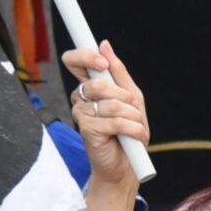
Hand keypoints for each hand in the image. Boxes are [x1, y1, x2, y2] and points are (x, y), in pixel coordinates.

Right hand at [60, 40, 149, 197]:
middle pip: (97, 83)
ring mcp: (82, 115)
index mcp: (90, 86)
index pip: (75, 61)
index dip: (85, 56)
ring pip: (110, 103)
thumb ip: (118, 72)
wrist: (127, 166)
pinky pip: (114, 121)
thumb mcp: (132, 97)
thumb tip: (105, 45)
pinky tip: (135, 135)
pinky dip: (132, 128)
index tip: (102, 63)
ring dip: (132, 115)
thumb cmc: (128, 131)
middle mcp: (82, 99)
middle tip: (132, 110)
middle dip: (123, 97)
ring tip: (135, 126)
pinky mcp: (87, 131)